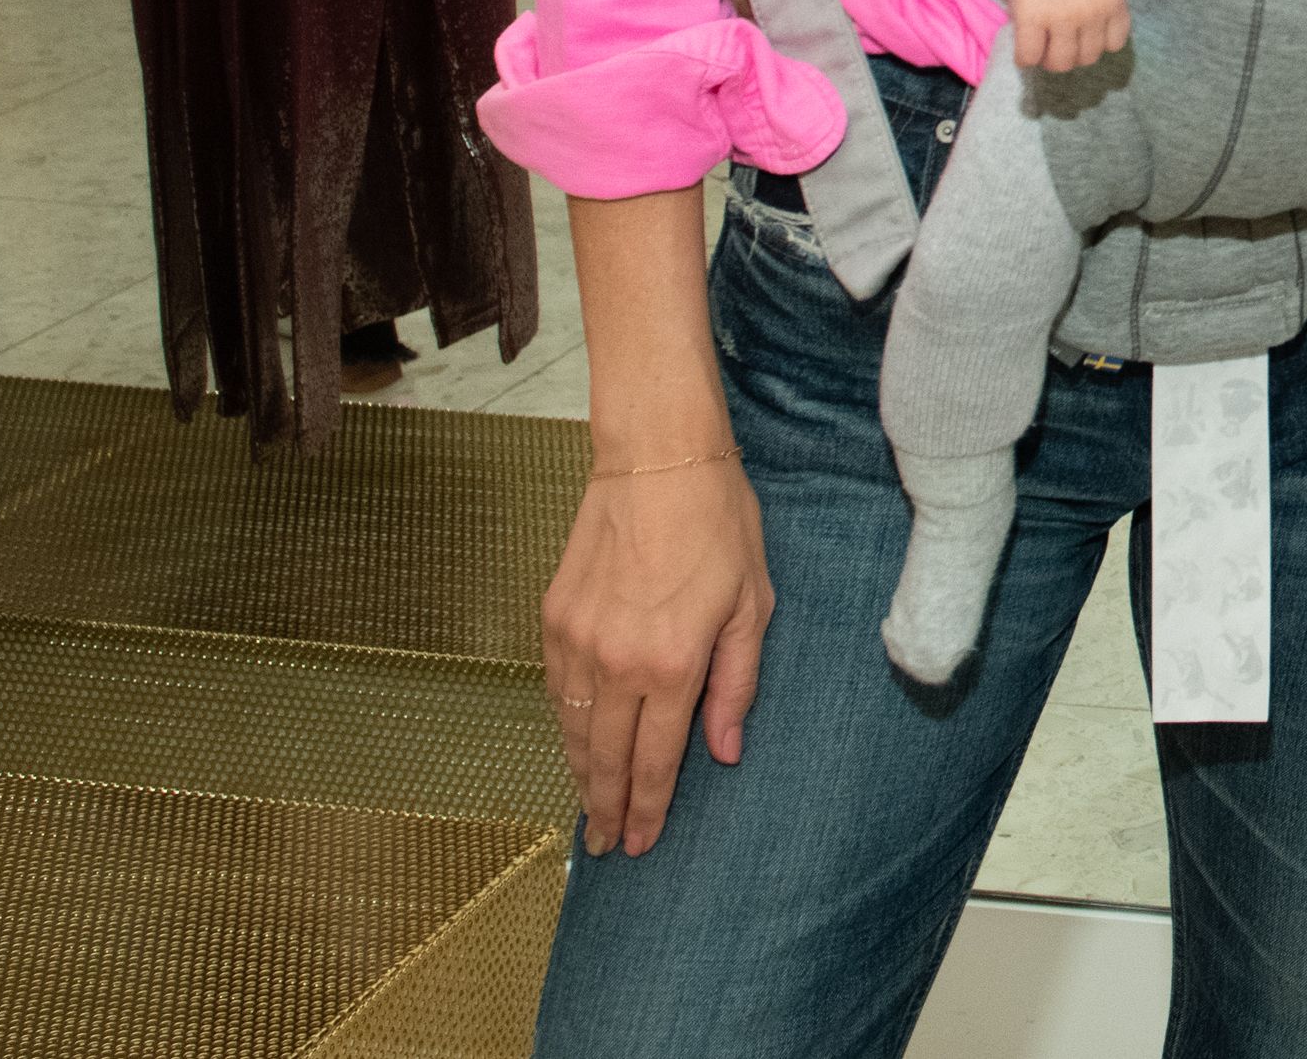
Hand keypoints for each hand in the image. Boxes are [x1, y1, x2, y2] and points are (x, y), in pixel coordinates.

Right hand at [538, 447, 771, 854]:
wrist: (657, 459)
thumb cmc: (718, 524)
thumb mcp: (752, 604)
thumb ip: (736, 684)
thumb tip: (725, 751)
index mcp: (671, 665)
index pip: (656, 760)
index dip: (649, 809)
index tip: (640, 844)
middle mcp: (616, 663)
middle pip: (605, 758)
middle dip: (606, 808)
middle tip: (604, 846)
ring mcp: (577, 641)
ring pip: (572, 730)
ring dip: (579, 774)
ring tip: (589, 806)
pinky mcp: (554, 617)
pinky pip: (556, 690)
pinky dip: (563, 725)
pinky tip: (572, 742)